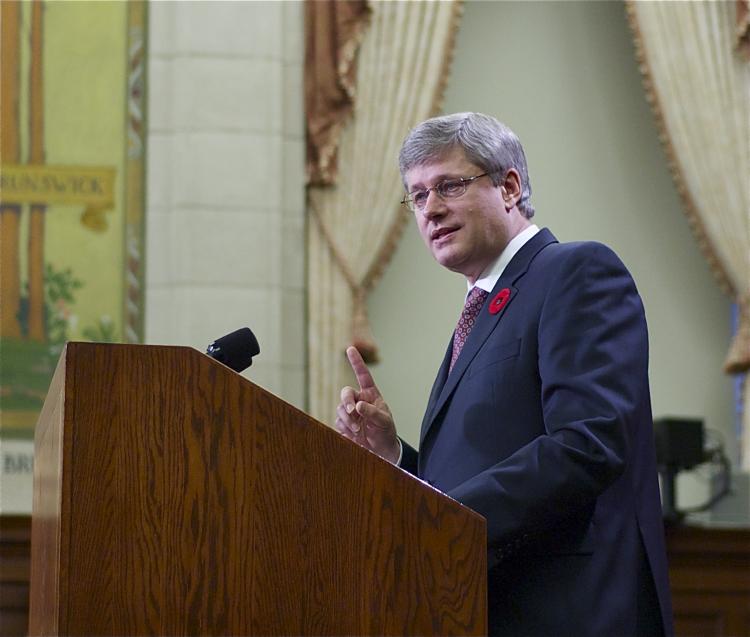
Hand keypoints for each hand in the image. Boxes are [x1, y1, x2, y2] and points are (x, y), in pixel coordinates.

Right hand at [335, 346, 399, 463]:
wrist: (381, 450)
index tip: (350, 349)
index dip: (356, 362)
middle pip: (345, 393)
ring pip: (341, 409)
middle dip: (347, 402)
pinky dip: (345, 428)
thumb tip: (358, 406)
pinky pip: (338, 422)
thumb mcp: (384, 421)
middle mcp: (358, 400)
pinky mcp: (344, 424)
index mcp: (370, 394)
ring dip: (347, 420)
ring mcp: (350, 412)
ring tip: (358, 430)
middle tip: (353, 413)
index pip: (363, 375)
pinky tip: (354, 435)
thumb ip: (372, 412)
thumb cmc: (386, 432)